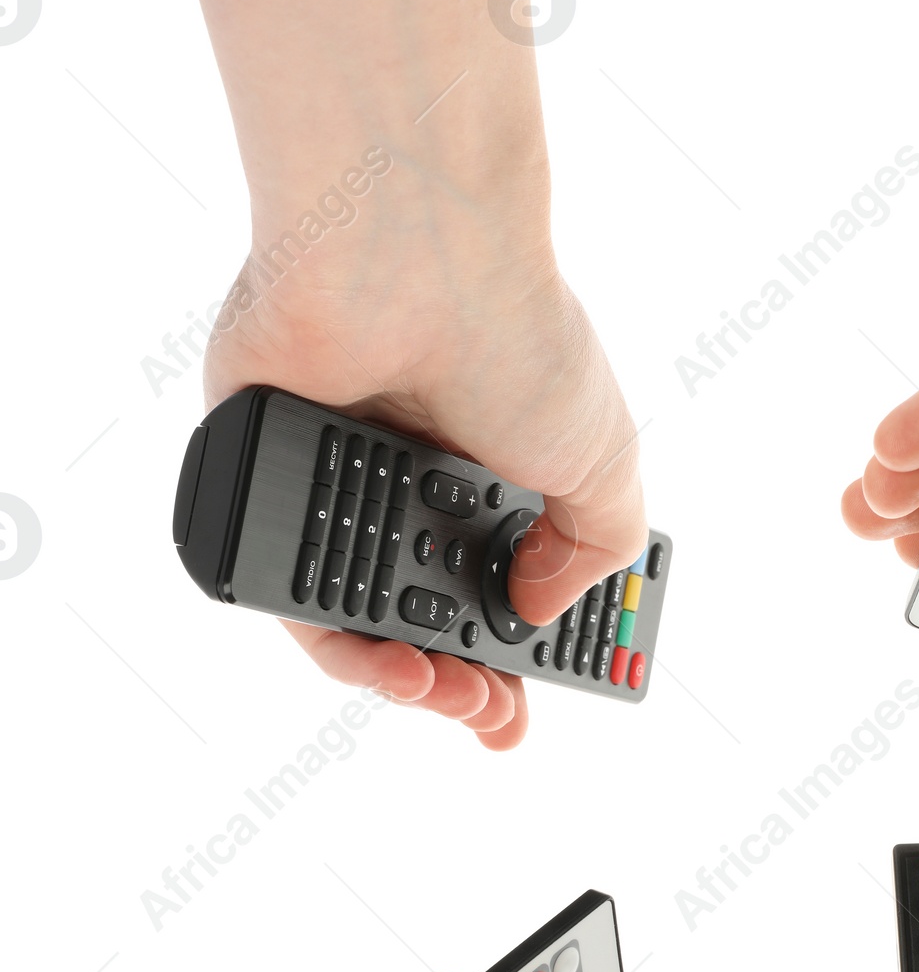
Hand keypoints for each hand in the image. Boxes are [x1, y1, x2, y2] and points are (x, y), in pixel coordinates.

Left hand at [206, 232, 645, 751]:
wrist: (413, 255)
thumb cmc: (516, 336)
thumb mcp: (604, 462)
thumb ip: (591, 552)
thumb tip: (533, 611)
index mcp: (486, 464)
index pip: (492, 582)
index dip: (511, 654)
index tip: (525, 704)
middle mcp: (408, 474)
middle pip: (420, 611)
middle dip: (460, 681)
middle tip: (488, 716)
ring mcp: (333, 478)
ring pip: (354, 612)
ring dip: (404, 677)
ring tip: (445, 698)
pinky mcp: (262, 476)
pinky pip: (289, 583)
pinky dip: (339, 639)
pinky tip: (392, 661)